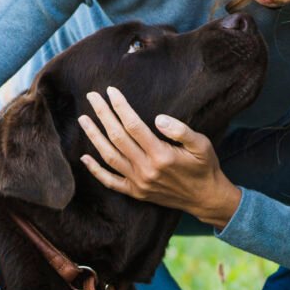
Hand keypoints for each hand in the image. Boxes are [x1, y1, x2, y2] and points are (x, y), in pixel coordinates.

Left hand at [78, 86, 240, 228]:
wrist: (205, 198)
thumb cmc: (204, 167)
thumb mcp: (201, 144)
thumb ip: (180, 130)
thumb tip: (158, 118)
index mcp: (162, 155)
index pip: (134, 126)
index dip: (120, 107)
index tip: (111, 91)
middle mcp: (146, 169)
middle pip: (117, 137)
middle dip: (103, 115)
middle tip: (92, 97)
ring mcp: (138, 182)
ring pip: (109, 157)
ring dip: (94, 137)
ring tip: (84, 119)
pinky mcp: (136, 192)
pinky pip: (110, 182)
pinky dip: (95, 170)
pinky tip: (84, 158)